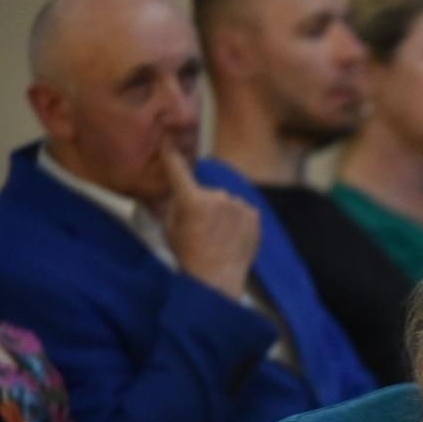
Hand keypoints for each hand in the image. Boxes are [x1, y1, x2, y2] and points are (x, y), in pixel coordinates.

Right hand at [158, 145, 259, 299]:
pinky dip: (237, 220)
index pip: (178, 169)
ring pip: (225, 202)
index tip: (168, 141)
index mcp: (192, 199)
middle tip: (200, 229)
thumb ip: (174, 204)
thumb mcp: (169, 228)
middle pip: (205, 193)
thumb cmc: (189, 256)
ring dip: (222, 213)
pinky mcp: (254, 216)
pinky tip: (230, 237)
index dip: (171, 154)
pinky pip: (242, 211)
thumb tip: (178, 191)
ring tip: (217, 237)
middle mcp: (218, 197)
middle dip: (202, 204)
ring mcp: (239, 206)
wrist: (217, 280)